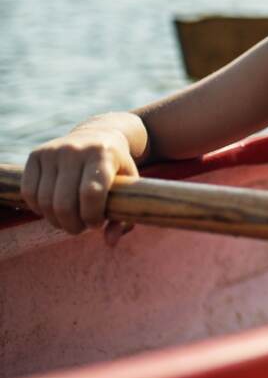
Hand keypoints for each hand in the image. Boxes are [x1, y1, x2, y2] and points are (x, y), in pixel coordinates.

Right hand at [21, 128, 138, 235]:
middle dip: (72, 225)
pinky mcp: (36, 154)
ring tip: (69, 221)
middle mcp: (76, 149)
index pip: (91, 193)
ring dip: (56, 220)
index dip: (92, 217)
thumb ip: (125, 216)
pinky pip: (29, 192)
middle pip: (64, 202)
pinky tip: (52, 210)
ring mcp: (53, 150)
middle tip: (81, 228)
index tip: (96, 224)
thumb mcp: (128, 187)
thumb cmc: (116, 168)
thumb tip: (111, 243)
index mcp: (103, 154)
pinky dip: (39, 209)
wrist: (99, 135)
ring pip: (45, 200)